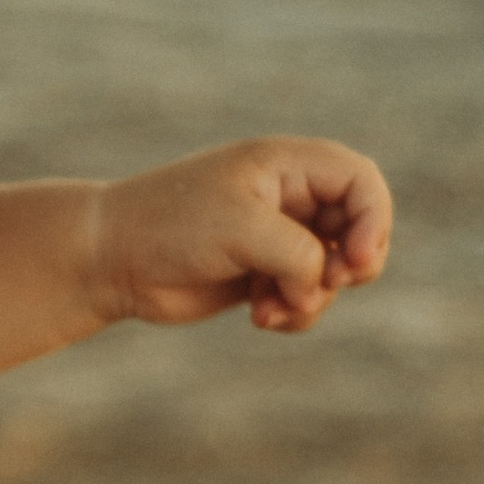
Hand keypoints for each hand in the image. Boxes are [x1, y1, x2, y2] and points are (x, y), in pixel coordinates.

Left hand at [85, 137, 390, 336]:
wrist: (110, 259)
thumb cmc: (170, 226)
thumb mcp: (242, 229)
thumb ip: (298, 252)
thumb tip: (321, 286)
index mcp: (286, 165)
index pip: (360, 181)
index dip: (373, 220)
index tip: (353, 261)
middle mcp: (287, 197)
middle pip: (358, 229)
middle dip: (352, 266)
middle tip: (329, 284)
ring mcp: (276, 237)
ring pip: (331, 273)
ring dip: (313, 298)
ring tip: (271, 308)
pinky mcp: (261, 274)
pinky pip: (304, 298)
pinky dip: (293, 312)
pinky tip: (259, 318)